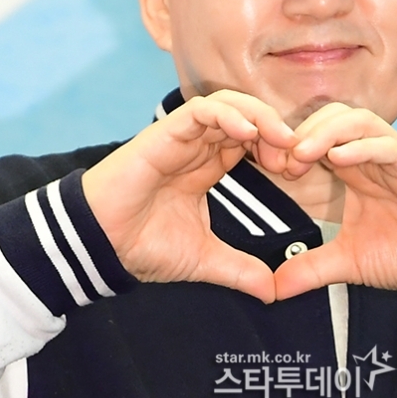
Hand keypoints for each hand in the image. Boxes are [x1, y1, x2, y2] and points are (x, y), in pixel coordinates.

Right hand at [81, 91, 294, 301]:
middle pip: (247, 117)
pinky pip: (200, 110)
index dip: (278, 149)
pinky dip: (228, 114)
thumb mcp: (204, 259)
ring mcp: (182, 137)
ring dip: (259, 117)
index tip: (296, 172)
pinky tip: (247, 133)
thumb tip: (273, 293)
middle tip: (295, 155)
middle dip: (276, 130)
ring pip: (228, 105)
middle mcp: (198, 147)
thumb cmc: (142, 246)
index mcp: (209, 166)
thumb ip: (240, 270)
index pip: (253, 141)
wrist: (100, 247)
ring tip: (280, 139)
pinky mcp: (164, 133)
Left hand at [274, 103, 396, 299]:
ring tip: (301, 154)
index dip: (286, 146)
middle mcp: (372, 155)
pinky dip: (361, 146)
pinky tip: (338, 159)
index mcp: (354, 169)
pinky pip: (388, 144)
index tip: (264, 167)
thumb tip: (272, 288)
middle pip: (331, 117)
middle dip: (300, 132)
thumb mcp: (350, 262)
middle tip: (279, 161)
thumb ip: (312, 268)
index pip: (315, 138)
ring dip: (325, 131)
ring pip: (357, 120)